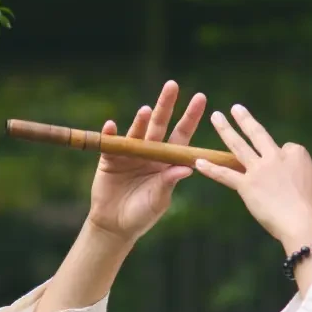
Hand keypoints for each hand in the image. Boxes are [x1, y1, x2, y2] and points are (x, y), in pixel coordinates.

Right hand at [84, 80, 206, 243]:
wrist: (115, 225)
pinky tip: (111, 126)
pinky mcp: (110, 159)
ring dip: (140, 121)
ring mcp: (129, 154)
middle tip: (172, 85)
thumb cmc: (142, 214)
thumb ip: (169, 182)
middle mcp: (149, 152)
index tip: (201, 98)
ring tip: (146, 111)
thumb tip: (189, 167)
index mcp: (166, 161)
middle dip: (166, 105)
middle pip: (159, 125)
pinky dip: (110, 135)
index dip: (190, 117)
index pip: (181, 135)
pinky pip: (110, 144)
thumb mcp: (159, 199)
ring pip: (136, 132)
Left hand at [193, 104, 311, 251]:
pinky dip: (211, 169)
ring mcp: (260, 170)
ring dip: (225, 131)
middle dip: (245, 121)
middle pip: (258, 135)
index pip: (286, 149)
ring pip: (239, 147)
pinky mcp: (246, 186)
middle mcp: (276, 156)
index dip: (284, 162)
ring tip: (216, 117)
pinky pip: (226, 175)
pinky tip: (197, 162)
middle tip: (234, 109)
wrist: (304, 223)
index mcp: (297, 153)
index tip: (288, 176)